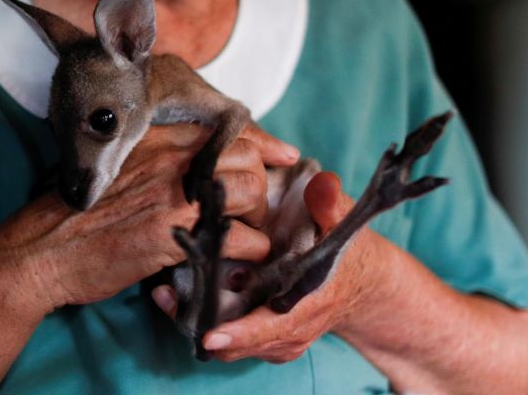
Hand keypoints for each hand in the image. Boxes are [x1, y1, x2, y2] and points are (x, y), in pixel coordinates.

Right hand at [0, 123, 299, 314]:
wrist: (42, 248)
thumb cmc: (75, 210)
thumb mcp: (114, 166)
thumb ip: (155, 159)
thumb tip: (190, 163)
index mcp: (155, 137)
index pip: (227, 128)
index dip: (262, 142)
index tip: (282, 155)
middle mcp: (169, 158)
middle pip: (247, 157)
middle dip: (258, 185)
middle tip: (249, 212)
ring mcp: (173, 195)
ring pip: (251, 192)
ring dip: (256, 219)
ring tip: (243, 237)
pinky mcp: (175, 236)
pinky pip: (239, 239)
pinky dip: (246, 254)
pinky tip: (233, 262)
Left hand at [152, 171, 379, 362]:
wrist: (364, 283)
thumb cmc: (349, 252)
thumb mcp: (343, 225)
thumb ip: (329, 206)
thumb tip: (323, 184)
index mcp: (308, 306)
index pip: (272, 328)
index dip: (240, 333)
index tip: (210, 333)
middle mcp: (290, 331)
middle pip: (239, 343)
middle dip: (202, 324)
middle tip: (166, 298)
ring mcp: (277, 339)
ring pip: (230, 345)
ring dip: (197, 321)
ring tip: (164, 294)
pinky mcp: (265, 337)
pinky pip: (231, 340)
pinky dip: (205, 321)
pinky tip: (177, 296)